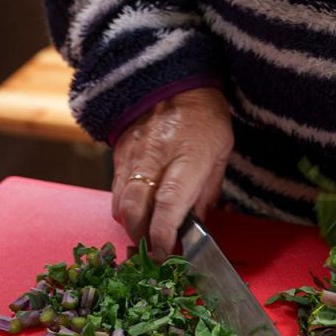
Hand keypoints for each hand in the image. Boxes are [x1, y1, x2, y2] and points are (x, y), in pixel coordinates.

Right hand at [111, 87, 232, 258]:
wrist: (173, 82)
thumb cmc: (205, 120)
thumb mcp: (221, 154)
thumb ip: (208, 192)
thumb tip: (198, 224)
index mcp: (188, 158)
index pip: (168, 204)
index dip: (163, 234)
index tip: (166, 253)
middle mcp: (155, 158)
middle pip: (135, 210)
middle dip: (142, 238)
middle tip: (154, 251)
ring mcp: (132, 156)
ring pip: (120, 203)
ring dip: (131, 225)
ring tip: (146, 234)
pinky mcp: (119, 154)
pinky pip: (115, 189)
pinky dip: (124, 207)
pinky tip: (137, 212)